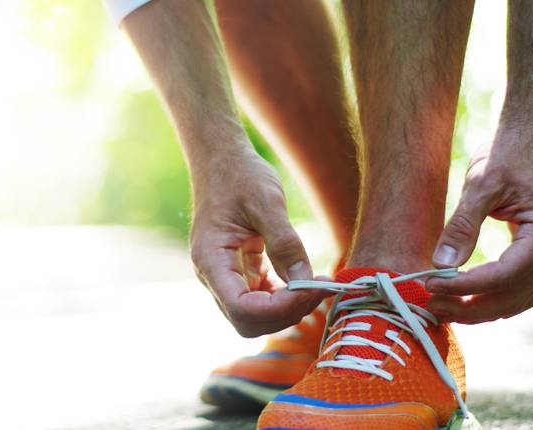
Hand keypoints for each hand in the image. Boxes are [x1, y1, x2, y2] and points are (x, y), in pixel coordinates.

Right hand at [189, 146, 326, 336]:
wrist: (221, 160)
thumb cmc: (239, 175)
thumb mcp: (266, 201)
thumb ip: (285, 243)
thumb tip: (306, 281)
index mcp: (211, 260)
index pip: (242, 308)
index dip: (280, 307)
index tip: (312, 286)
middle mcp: (212, 276)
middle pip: (249, 321)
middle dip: (286, 312)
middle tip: (321, 287)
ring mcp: (224, 277)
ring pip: (255, 317)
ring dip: (288, 308)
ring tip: (318, 284)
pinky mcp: (238, 272)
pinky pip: (260, 299)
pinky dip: (284, 297)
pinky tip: (304, 279)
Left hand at [426, 124, 532, 323]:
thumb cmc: (510, 150)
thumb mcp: (481, 184)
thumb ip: (463, 226)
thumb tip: (441, 265)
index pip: (503, 277)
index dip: (463, 287)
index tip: (428, 284)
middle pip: (511, 297)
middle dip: (469, 307)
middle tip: (430, 306)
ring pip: (517, 300)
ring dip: (480, 308)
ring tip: (441, 307)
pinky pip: (518, 288)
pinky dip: (491, 297)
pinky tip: (462, 297)